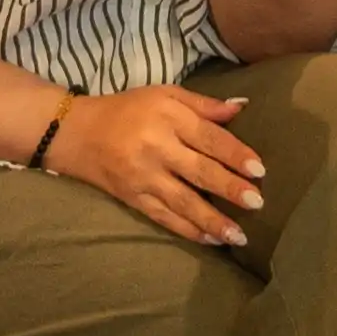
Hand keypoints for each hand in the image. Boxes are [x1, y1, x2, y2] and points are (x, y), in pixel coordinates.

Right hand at [50, 83, 265, 247]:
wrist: (76, 132)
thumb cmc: (128, 109)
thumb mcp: (164, 94)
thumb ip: (203, 104)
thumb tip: (243, 107)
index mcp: (167, 117)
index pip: (209, 138)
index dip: (235, 154)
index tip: (260, 170)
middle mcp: (156, 147)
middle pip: (199, 171)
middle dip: (229, 189)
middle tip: (257, 202)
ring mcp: (143, 177)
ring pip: (183, 202)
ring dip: (213, 220)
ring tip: (240, 235)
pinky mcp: (133, 199)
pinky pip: (164, 218)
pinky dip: (189, 230)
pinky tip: (211, 240)